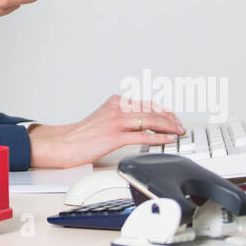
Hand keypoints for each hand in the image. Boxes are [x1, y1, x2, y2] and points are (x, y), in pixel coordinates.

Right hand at [28, 95, 185, 168]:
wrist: (65, 143)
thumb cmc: (82, 135)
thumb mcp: (103, 118)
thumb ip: (121, 118)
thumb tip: (139, 125)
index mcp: (115, 102)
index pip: (146, 103)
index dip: (163, 110)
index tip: (173, 117)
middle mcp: (117, 108)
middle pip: (151, 110)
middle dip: (170, 118)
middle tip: (180, 125)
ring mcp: (116, 122)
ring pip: (150, 120)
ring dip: (168, 126)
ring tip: (179, 131)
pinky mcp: (115, 136)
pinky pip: (142, 136)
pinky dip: (158, 137)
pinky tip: (167, 139)